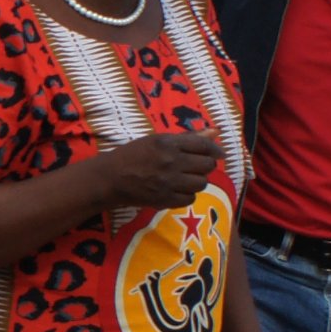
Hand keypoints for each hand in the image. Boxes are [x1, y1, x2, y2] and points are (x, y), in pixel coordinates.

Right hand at [91, 130, 225, 211]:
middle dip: (205, 166)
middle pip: (207, 165)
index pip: (204, 146)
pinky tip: (178, 190)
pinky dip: (187, 195)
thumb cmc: (133, 155)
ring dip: (197, 181)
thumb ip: (188, 138)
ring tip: (186, 178)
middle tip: (196, 166)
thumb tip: (215, 132)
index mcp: (168, 143)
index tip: (219, 154)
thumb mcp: (158, 140)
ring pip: (201, 183)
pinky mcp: (165, 199)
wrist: (111, 178)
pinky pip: (190, 199)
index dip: (215, 150)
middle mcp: (171, 162)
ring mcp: (169, 182)